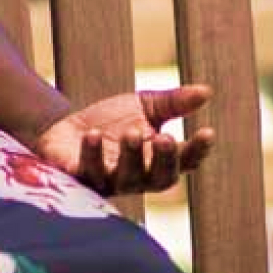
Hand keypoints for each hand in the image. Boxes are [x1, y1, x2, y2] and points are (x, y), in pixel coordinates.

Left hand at [34, 85, 216, 194]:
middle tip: (165, 137)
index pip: (185, 161)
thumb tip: (206, 91)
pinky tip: (92, 135)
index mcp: (158, 159)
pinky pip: (88, 173)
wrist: (66, 127)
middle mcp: (138, 177)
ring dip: (131, 156)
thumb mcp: (145, 106)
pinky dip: (91, 155)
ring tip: (132, 132)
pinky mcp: (80, 179)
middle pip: (160, 178)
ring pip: (127, 179)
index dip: (198, 150)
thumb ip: (174, 102)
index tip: (207, 131)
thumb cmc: (111, 121)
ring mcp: (110, 181)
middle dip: (164, 160)